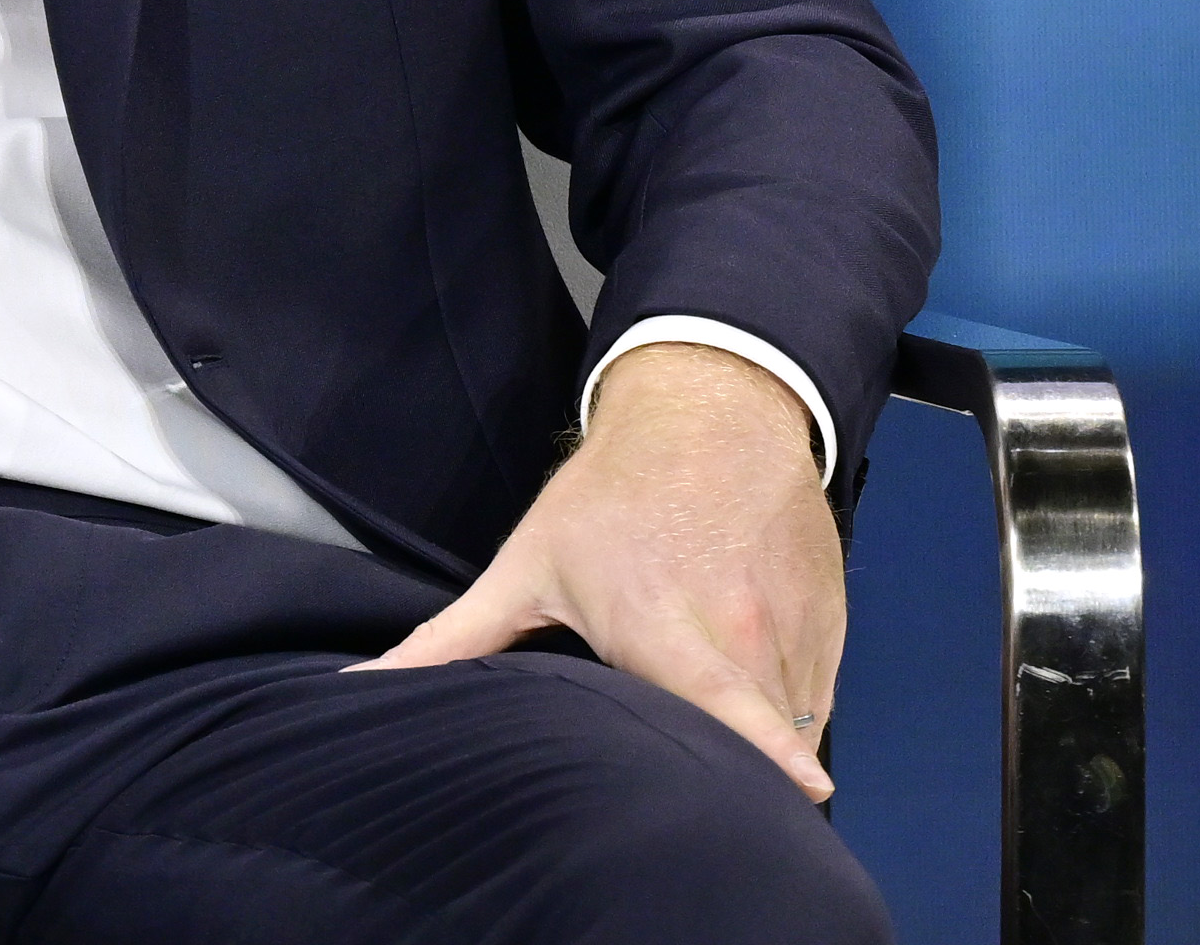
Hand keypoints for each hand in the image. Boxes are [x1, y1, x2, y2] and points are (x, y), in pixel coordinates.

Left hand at [358, 342, 844, 799]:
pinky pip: (816, 696)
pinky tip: (744, 678)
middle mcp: (745, 636)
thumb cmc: (610, 494)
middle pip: (759, 743)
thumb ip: (455, 641)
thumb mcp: (526, 564)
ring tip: (709, 706)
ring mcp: (796, 630)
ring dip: (758, 736)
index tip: (798, 792)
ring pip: (792, 723)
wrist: (712, 407)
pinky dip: (788, 705)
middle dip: (733, 774)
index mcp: (668, 631)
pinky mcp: (832, 623)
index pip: (734, 711)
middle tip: (691, 781)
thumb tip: (367, 688)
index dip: (770, 757)